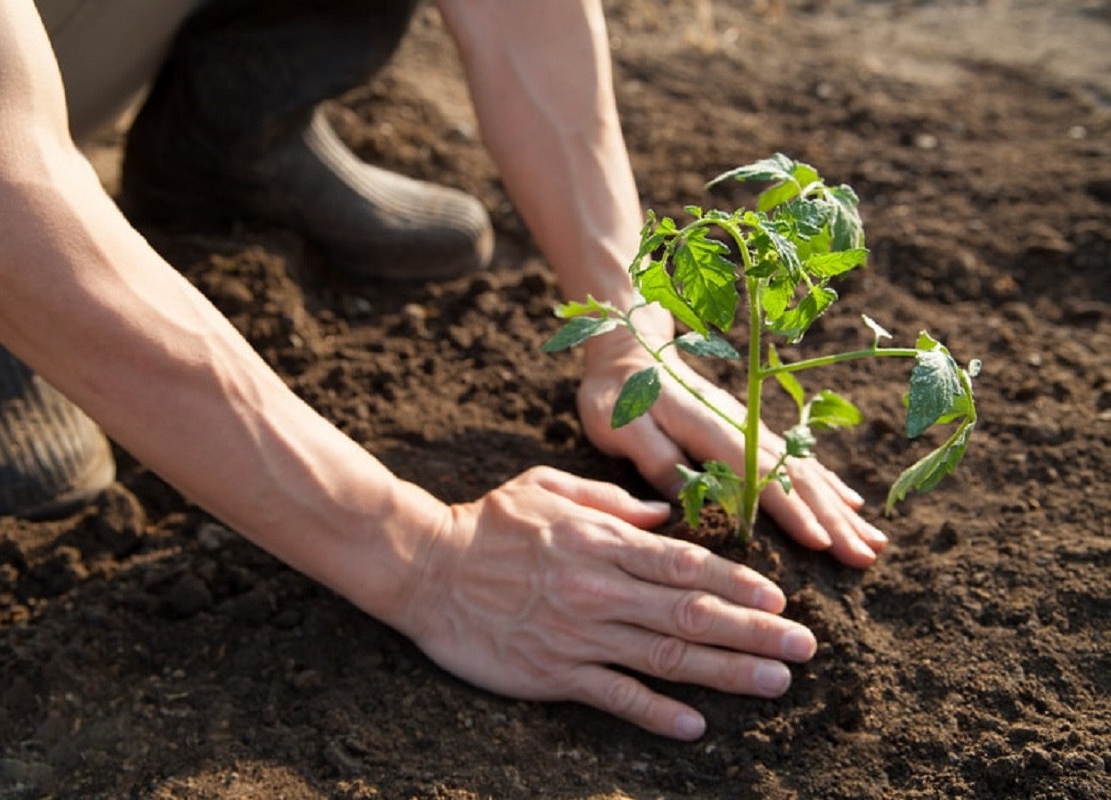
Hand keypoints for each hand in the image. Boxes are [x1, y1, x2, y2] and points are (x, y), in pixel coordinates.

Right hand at [391, 466, 816, 740]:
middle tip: (804, 649)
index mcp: (601, 542)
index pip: (684, 564)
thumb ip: (609, 499)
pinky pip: (614, 695)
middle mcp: (599, 589)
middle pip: (690, 614)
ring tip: (774, 684)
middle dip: (752, 633)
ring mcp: (578, 634)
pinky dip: (656, 713)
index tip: (778, 600)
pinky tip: (694, 727)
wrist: (424, 568)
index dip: (737, 583)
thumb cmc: (486, 523)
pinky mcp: (552, 672)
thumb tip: (663, 514)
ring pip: (665, 657)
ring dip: (725, 673)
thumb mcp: (546, 487)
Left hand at [577, 307, 887, 567]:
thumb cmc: (619, 395)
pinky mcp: (751, 432)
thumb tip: (689, 501)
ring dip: (840, 508)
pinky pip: (798, 460)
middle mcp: (743, 428)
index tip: (822, 544)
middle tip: (865, 558)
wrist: (630, 352)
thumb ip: (656, 458)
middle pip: (797, 478)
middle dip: (833, 519)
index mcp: (711, 429)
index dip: (792, 510)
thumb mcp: (622, 426)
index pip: (760, 476)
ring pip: (806, 472)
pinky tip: (851, 506)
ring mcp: (751, 429)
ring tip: (874, 542)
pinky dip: (828, 484)